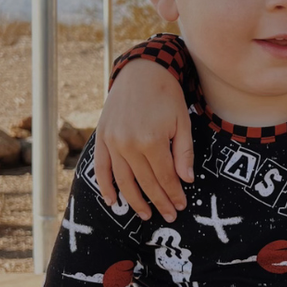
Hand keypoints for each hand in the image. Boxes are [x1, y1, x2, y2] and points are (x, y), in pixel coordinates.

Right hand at [94, 58, 193, 221]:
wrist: (140, 71)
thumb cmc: (166, 96)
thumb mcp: (182, 122)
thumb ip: (183, 153)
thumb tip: (186, 180)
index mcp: (152, 141)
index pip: (165, 177)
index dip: (173, 194)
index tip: (181, 206)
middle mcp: (129, 144)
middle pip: (145, 182)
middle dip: (159, 202)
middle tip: (169, 216)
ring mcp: (113, 142)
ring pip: (123, 180)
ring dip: (134, 201)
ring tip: (146, 215)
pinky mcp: (102, 138)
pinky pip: (101, 168)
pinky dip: (105, 186)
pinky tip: (113, 202)